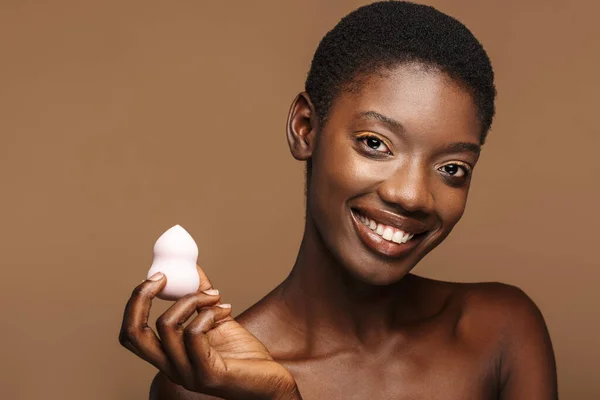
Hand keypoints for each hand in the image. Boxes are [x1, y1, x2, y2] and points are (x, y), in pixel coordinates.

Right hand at [119, 265, 300, 399]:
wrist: (271, 381)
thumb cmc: (244, 354)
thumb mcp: (216, 319)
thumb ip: (200, 298)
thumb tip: (191, 267)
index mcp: (168, 356)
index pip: (131, 334)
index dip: (135, 302)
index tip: (158, 277)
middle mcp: (171, 367)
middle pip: (133, 333)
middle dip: (141, 297)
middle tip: (162, 277)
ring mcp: (187, 374)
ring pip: (167, 325)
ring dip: (193, 299)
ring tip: (216, 297)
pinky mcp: (208, 375)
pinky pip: (194, 333)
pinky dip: (207, 313)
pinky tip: (225, 311)